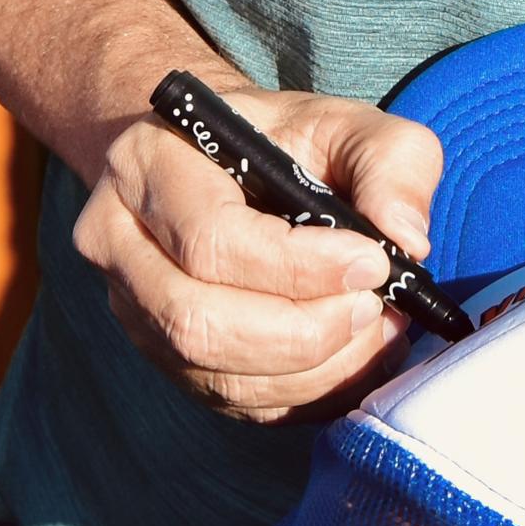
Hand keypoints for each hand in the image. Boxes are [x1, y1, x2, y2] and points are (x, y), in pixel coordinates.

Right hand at [74, 83, 443, 421]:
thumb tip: (406, 240)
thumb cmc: (285, 142)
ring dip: (312, 370)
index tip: (374, 263)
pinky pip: (235, 403)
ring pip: (216, 374)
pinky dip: (305, 394)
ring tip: (373, 331)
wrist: (222, 164)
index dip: (300, 267)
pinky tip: (349, 358)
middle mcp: (118, 242)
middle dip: (303, 332)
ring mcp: (134, 310)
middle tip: (373, 309)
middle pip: (198, 322)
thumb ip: (391, 161)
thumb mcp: (344, 123)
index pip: (211, 240)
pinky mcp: (167, 358)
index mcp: (148, 164)